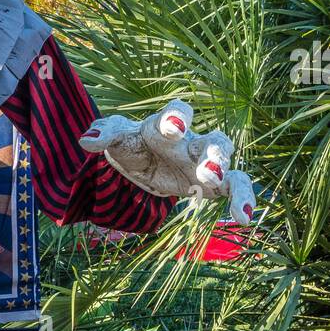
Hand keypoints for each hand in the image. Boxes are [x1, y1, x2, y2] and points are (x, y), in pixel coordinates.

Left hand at [78, 99, 255, 226]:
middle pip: (210, 140)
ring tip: (217, 187)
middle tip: (208, 171)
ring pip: (224, 160)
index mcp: (164, 125)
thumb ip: (103, 134)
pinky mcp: (214, 183)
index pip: (177, 112)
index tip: (173, 127)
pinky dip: (243, 198)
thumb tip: (86, 141)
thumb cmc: (131, 143)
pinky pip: (234, 185)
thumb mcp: (115, 137)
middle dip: (212, 154)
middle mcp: (190, 140)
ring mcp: (204, 160)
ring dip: (223, 172)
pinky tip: (244, 218)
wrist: (142, 161)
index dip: (177, 117)